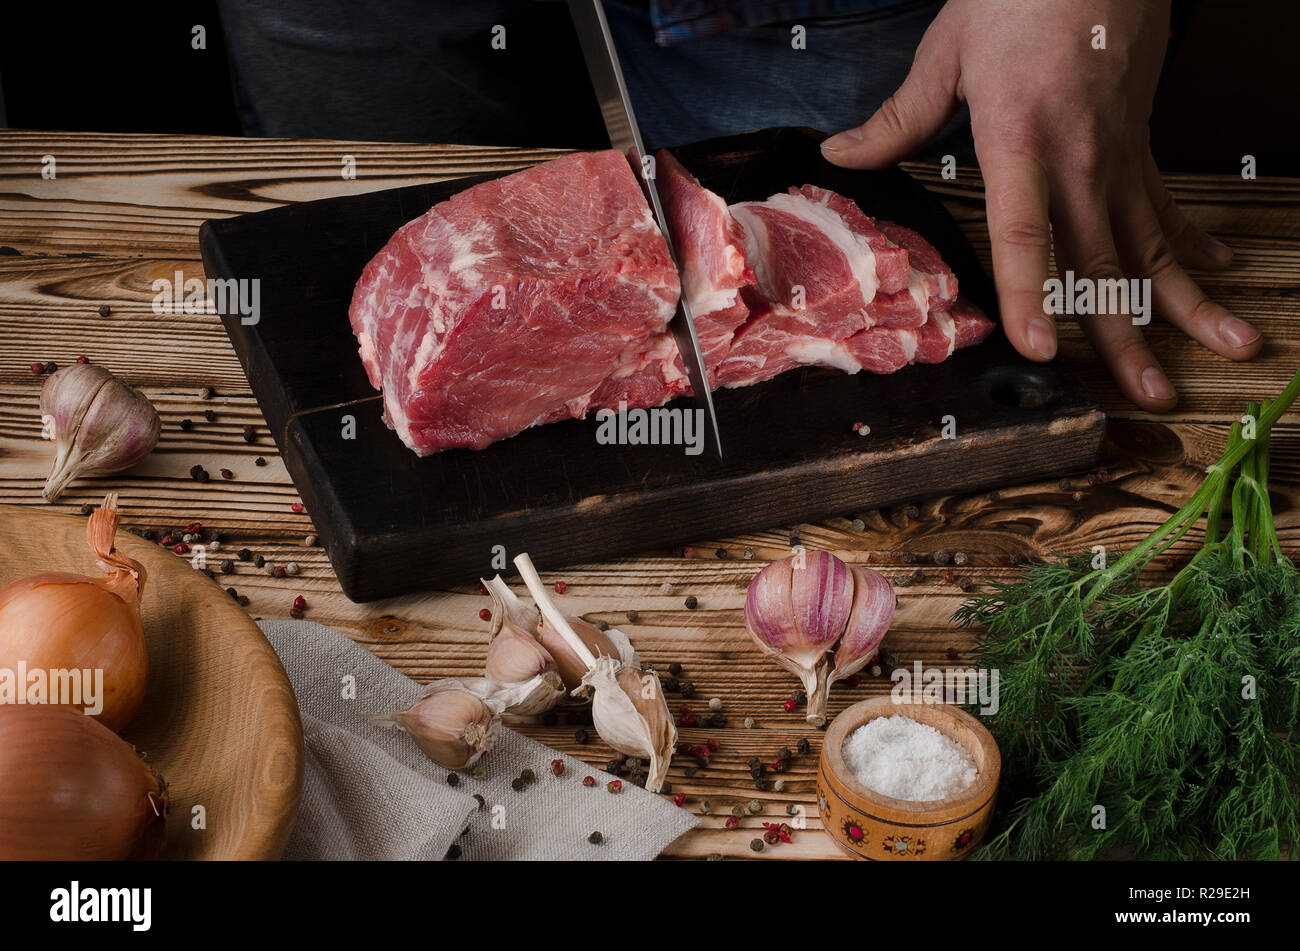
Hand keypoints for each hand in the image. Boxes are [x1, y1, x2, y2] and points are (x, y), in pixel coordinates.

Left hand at [820, 0, 1258, 410]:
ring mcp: (1118, 155)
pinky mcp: (1140, 142)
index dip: (1030, 296)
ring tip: (1227, 347)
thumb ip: (898, 119)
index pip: (1025, 235)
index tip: (1039, 349)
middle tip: (1150, 393)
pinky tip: (1213, 277)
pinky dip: (1190, 244)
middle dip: (1127, 334)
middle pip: (1102, 260)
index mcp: (1021, 140)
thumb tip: (839, 155)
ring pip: (1151, 242)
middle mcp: (1078, 159)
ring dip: (1186, 302)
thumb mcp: (949, 53)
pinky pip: (1167, 205)